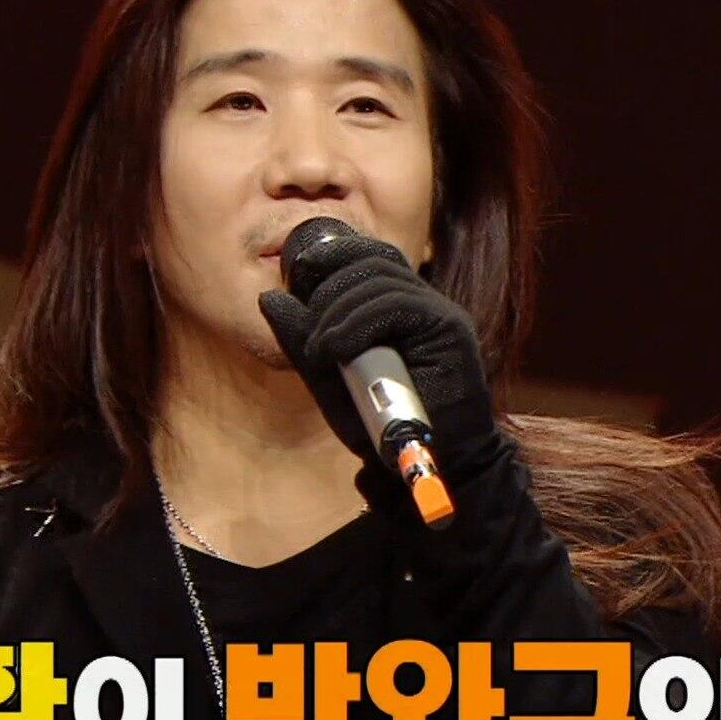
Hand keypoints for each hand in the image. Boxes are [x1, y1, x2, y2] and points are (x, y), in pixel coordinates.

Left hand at [257, 231, 500, 481]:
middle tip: (307, 324)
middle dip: (329, 286)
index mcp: (399, 307)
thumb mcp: (328, 379)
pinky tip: (337, 348)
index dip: (335, 253)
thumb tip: (270, 297)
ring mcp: (440, 313)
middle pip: (374, 262)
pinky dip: (359, 323)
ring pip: (382, 280)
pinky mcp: (449, 330)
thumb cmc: (383, 426)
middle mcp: (424, 303)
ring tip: (319, 349)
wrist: (429, 466)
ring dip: (338, 311)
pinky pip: (398, 305)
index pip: (371, 256)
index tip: (299, 268)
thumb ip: (303, 340)